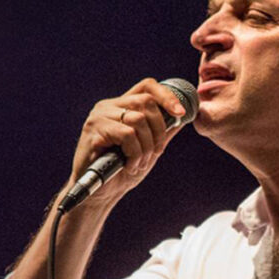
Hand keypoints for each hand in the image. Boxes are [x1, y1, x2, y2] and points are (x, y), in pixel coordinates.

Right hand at [70, 78, 187, 204]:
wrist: (99, 193)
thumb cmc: (122, 170)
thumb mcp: (149, 148)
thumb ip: (163, 132)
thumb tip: (185, 116)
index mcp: (122, 106)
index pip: (147, 86)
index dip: (167, 96)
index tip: (180, 113)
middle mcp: (109, 106)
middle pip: (146, 101)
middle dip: (159, 129)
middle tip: (156, 152)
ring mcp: (99, 116)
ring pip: (138, 119)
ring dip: (146, 146)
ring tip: (140, 163)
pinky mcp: (93, 130)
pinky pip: (127, 135)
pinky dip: (135, 153)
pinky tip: (130, 166)